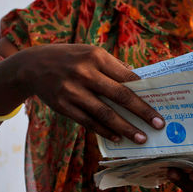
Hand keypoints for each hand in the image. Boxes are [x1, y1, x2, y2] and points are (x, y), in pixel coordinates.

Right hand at [19, 44, 163, 142]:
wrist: (32, 65)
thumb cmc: (70, 59)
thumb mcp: (90, 53)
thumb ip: (113, 68)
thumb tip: (140, 84)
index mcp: (96, 56)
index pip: (127, 77)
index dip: (145, 92)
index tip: (160, 104)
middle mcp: (84, 73)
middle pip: (120, 96)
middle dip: (142, 112)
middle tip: (159, 124)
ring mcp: (72, 91)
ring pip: (105, 113)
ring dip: (125, 128)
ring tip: (140, 138)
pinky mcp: (62, 106)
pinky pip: (88, 122)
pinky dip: (105, 131)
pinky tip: (117, 137)